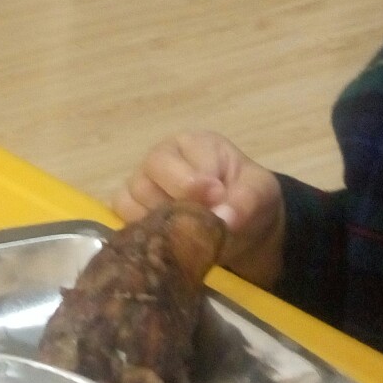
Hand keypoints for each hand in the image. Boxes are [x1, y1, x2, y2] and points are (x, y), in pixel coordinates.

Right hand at [114, 130, 283, 285]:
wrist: (245, 225)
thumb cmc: (249, 198)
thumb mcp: (260, 195)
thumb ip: (245, 202)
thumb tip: (223, 219)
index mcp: (192, 144)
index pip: (177, 161)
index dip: (194, 185)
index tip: (218, 200)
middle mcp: (160, 159)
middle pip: (146, 179)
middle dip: (175, 206)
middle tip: (202, 221)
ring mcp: (141, 183)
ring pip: (131, 200)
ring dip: (160, 221)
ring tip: (189, 230)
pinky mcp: (131, 207)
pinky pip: (122, 217)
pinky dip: (142, 230)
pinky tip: (168, 237)